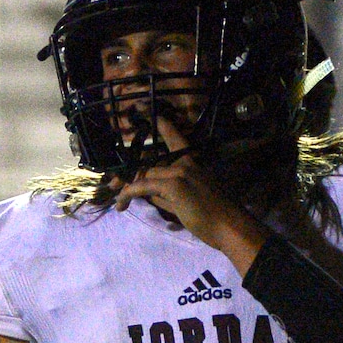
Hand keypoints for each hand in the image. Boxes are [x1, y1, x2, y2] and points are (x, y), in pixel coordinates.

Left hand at [110, 114, 266, 272]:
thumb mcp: (187, 204)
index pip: (175, 138)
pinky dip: (129, 193)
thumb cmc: (213, 220)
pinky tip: (121, 203)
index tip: (151, 114)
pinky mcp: (174, 184)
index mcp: (192, 163)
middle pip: (150, 163)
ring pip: (145, 174)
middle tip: (113, 184)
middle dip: (130, 174)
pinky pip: (143, 186)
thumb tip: (148, 195)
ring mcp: (179, 172)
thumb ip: (167, 196)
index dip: (164, 126)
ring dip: (127, 187)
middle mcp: (185, 162)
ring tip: (117, 201)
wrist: (229, 228)